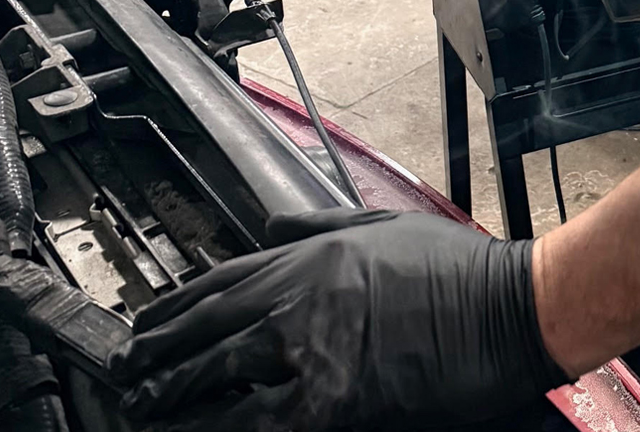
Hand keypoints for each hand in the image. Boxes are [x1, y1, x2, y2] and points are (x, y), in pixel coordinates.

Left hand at [108, 209, 567, 431]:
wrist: (509, 308)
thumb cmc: (460, 270)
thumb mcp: (385, 227)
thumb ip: (320, 228)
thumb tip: (273, 229)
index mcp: (310, 257)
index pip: (217, 283)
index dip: (171, 309)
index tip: (147, 326)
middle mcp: (298, 297)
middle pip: (203, 330)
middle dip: (157, 357)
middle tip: (130, 377)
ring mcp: (311, 349)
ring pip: (215, 377)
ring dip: (173, 396)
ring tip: (148, 410)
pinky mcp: (332, 398)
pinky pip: (255, 420)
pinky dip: (223, 425)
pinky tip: (200, 430)